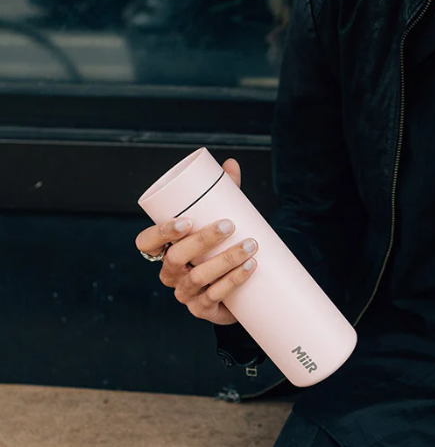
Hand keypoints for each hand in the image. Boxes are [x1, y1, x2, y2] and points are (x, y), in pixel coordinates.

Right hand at [135, 159, 257, 324]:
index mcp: (165, 250)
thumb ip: (225, 193)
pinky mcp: (202, 309)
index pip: (146, 242)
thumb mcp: (220, 220)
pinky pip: (214, 296)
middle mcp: (170, 272)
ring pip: (197, 278)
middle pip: (176, 258)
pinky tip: (250, 267)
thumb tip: (230, 163)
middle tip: (229, 224)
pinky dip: (233, 281)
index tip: (186, 221)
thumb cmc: (222, 247)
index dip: (161, 232)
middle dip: (202, 240)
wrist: (239, 288)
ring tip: (250, 245)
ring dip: (224, 260)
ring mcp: (184, 293)